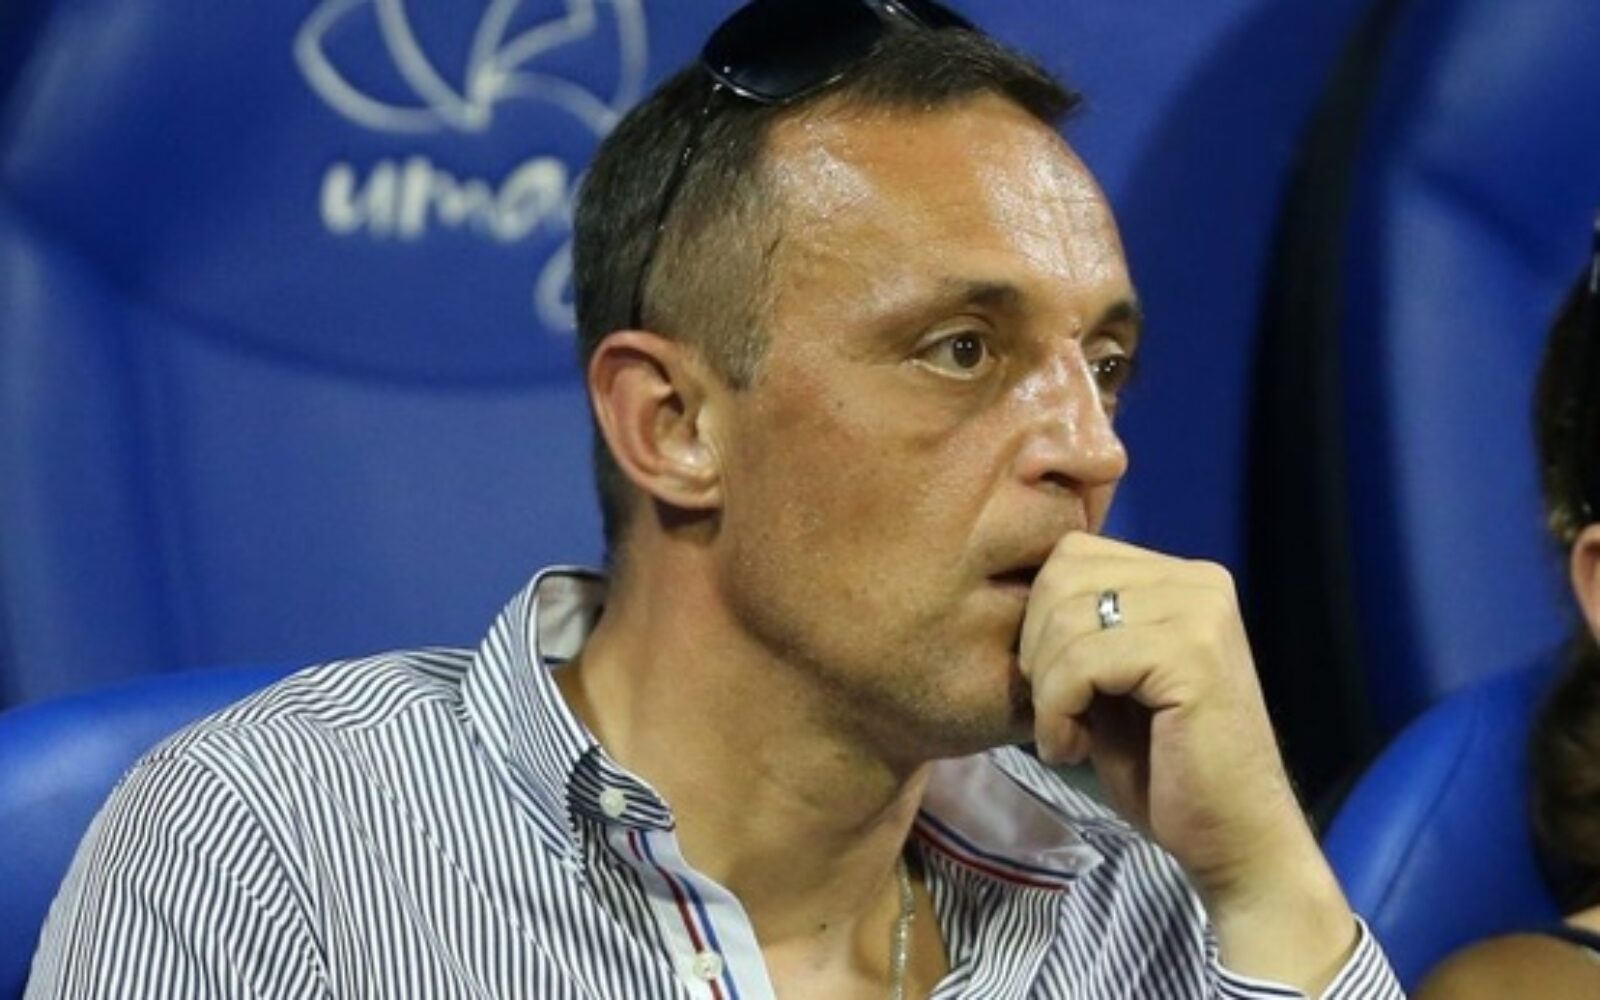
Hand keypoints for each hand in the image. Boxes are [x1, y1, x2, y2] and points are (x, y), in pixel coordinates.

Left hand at [1019, 532, 1355, 990]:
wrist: (1233, 839)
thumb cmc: (1163, 769)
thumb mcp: (1108, 682)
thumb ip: (1077, 629)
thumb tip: (1008, 591)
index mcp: (1181, 578)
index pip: (1070, 553)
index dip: (1037, 618)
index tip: (1050, 682)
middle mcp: (1198, 580)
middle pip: (1061, 573)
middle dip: (1036, 648)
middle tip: (1053, 710)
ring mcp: (1200, 612)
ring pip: (1065, 616)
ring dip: (1045, 688)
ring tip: (1067, 736)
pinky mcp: (1192, 655)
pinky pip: (1082, 661)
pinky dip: (1058, 711)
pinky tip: (1073, 750)